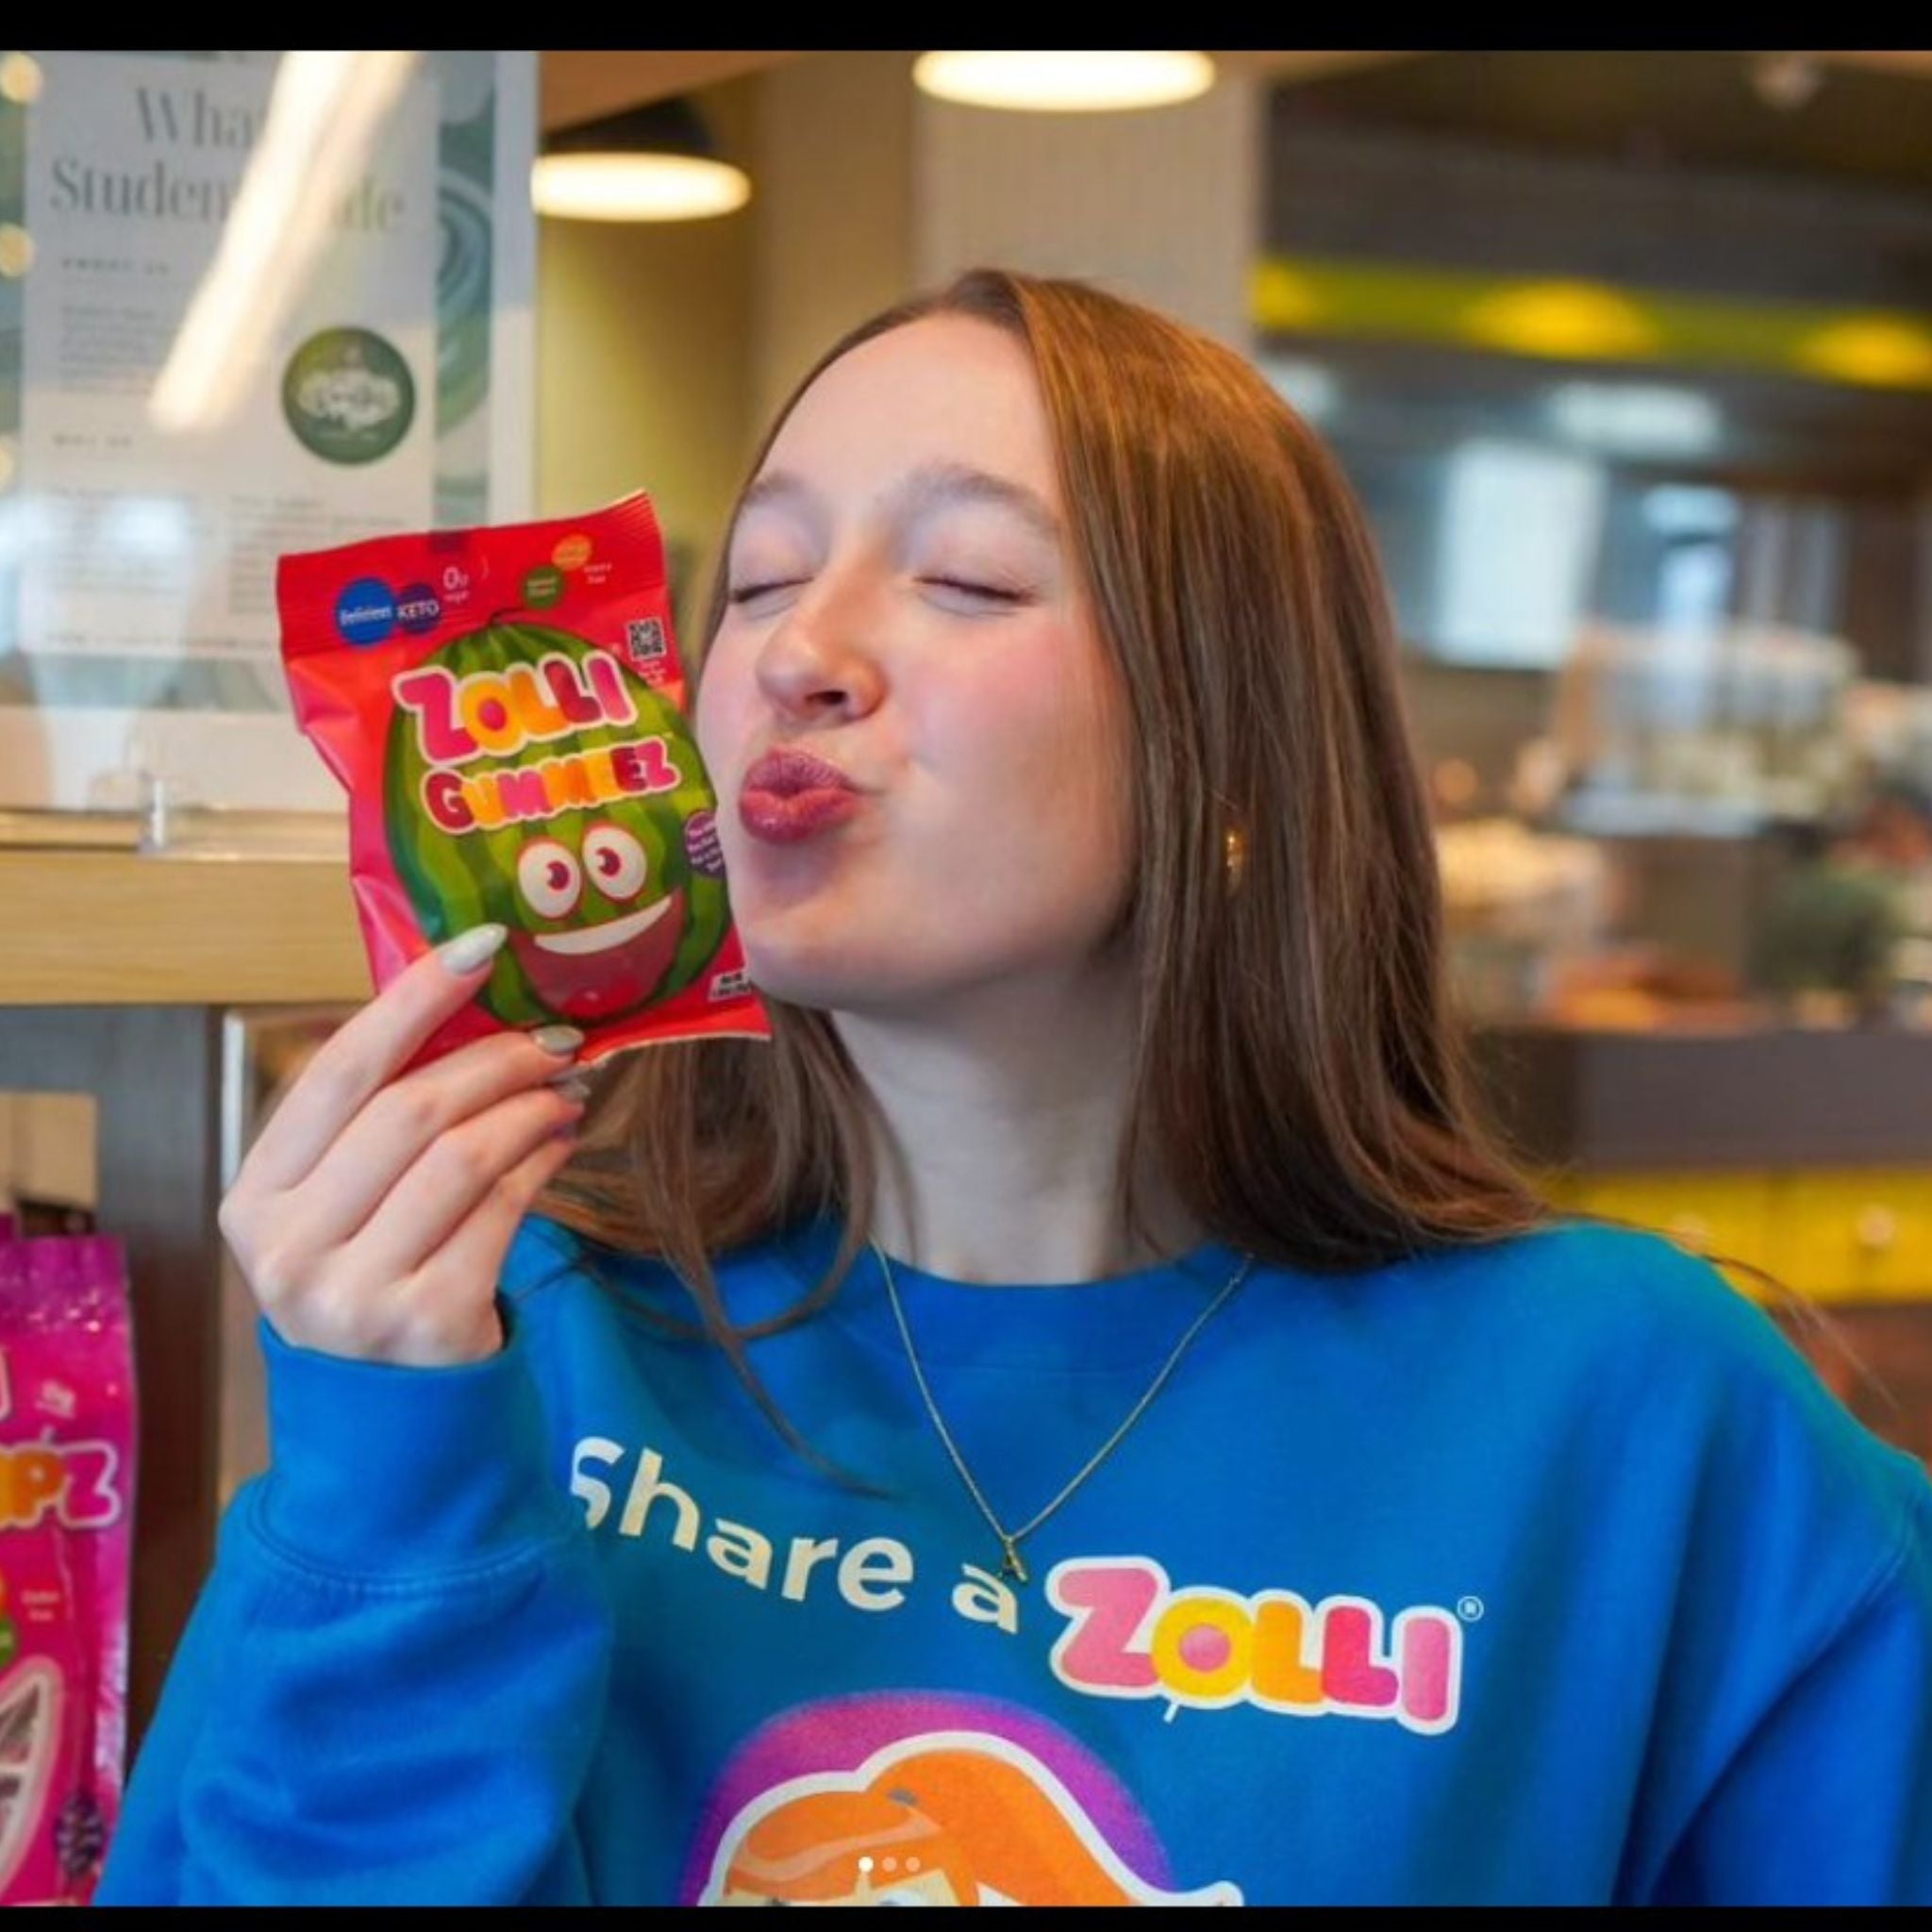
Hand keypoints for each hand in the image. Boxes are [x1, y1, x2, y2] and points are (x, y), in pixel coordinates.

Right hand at [219, 925, 587, 1366]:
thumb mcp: (338, 1210)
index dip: (413, 999)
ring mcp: (353, 1295)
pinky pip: (502, 1212)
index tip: (480, 949)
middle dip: (495, 1059)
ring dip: (528, 1108)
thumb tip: (469, 1006)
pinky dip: (542, 1164)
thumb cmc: (368, 1283)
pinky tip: (563, 1142)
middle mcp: (288, 1250)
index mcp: (253, 1200)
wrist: (385, 1427)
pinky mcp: (427, 1325)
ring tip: (566, 1089)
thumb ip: (372, 1125)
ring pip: (463, 1157)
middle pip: (411, 1110)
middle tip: (553, 1038)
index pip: (338, 1071)